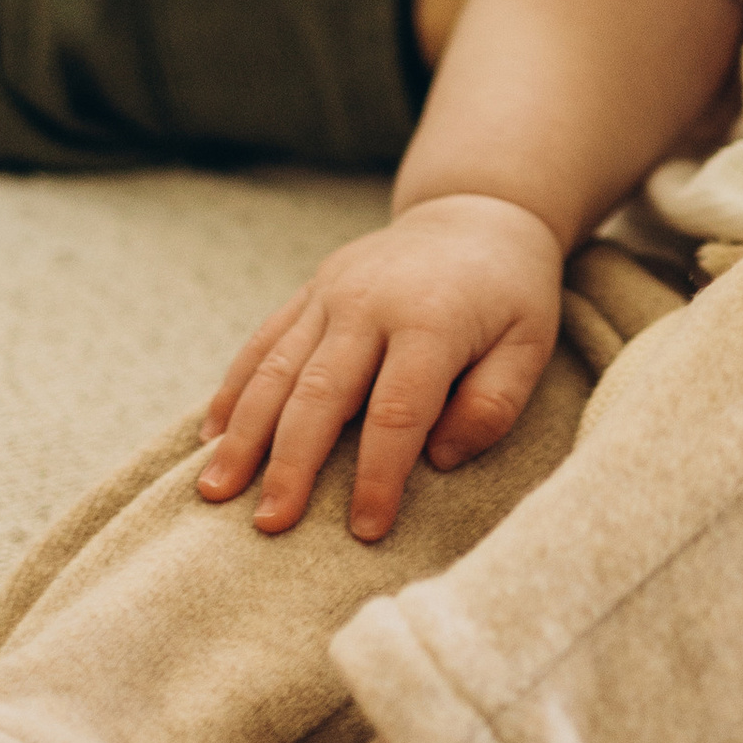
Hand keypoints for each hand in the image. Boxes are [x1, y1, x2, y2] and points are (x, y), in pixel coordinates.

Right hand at [198, 193, 561, 542]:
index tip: (366, 531)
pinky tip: (212, 435)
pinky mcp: (312, 289)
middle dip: (290, 463)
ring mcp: (333, 291)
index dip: (379, 474)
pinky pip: (264, 341)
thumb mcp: (529, 343)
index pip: (397, 411)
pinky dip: (234, 389)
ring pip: (276, 368)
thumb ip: (494, 403)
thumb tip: (438, 459)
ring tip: (214, 491)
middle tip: (268, 525)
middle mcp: (370, 302)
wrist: (477, 211)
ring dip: (244, 433)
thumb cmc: (509, 293)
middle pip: (320, 393)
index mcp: (431, 318)